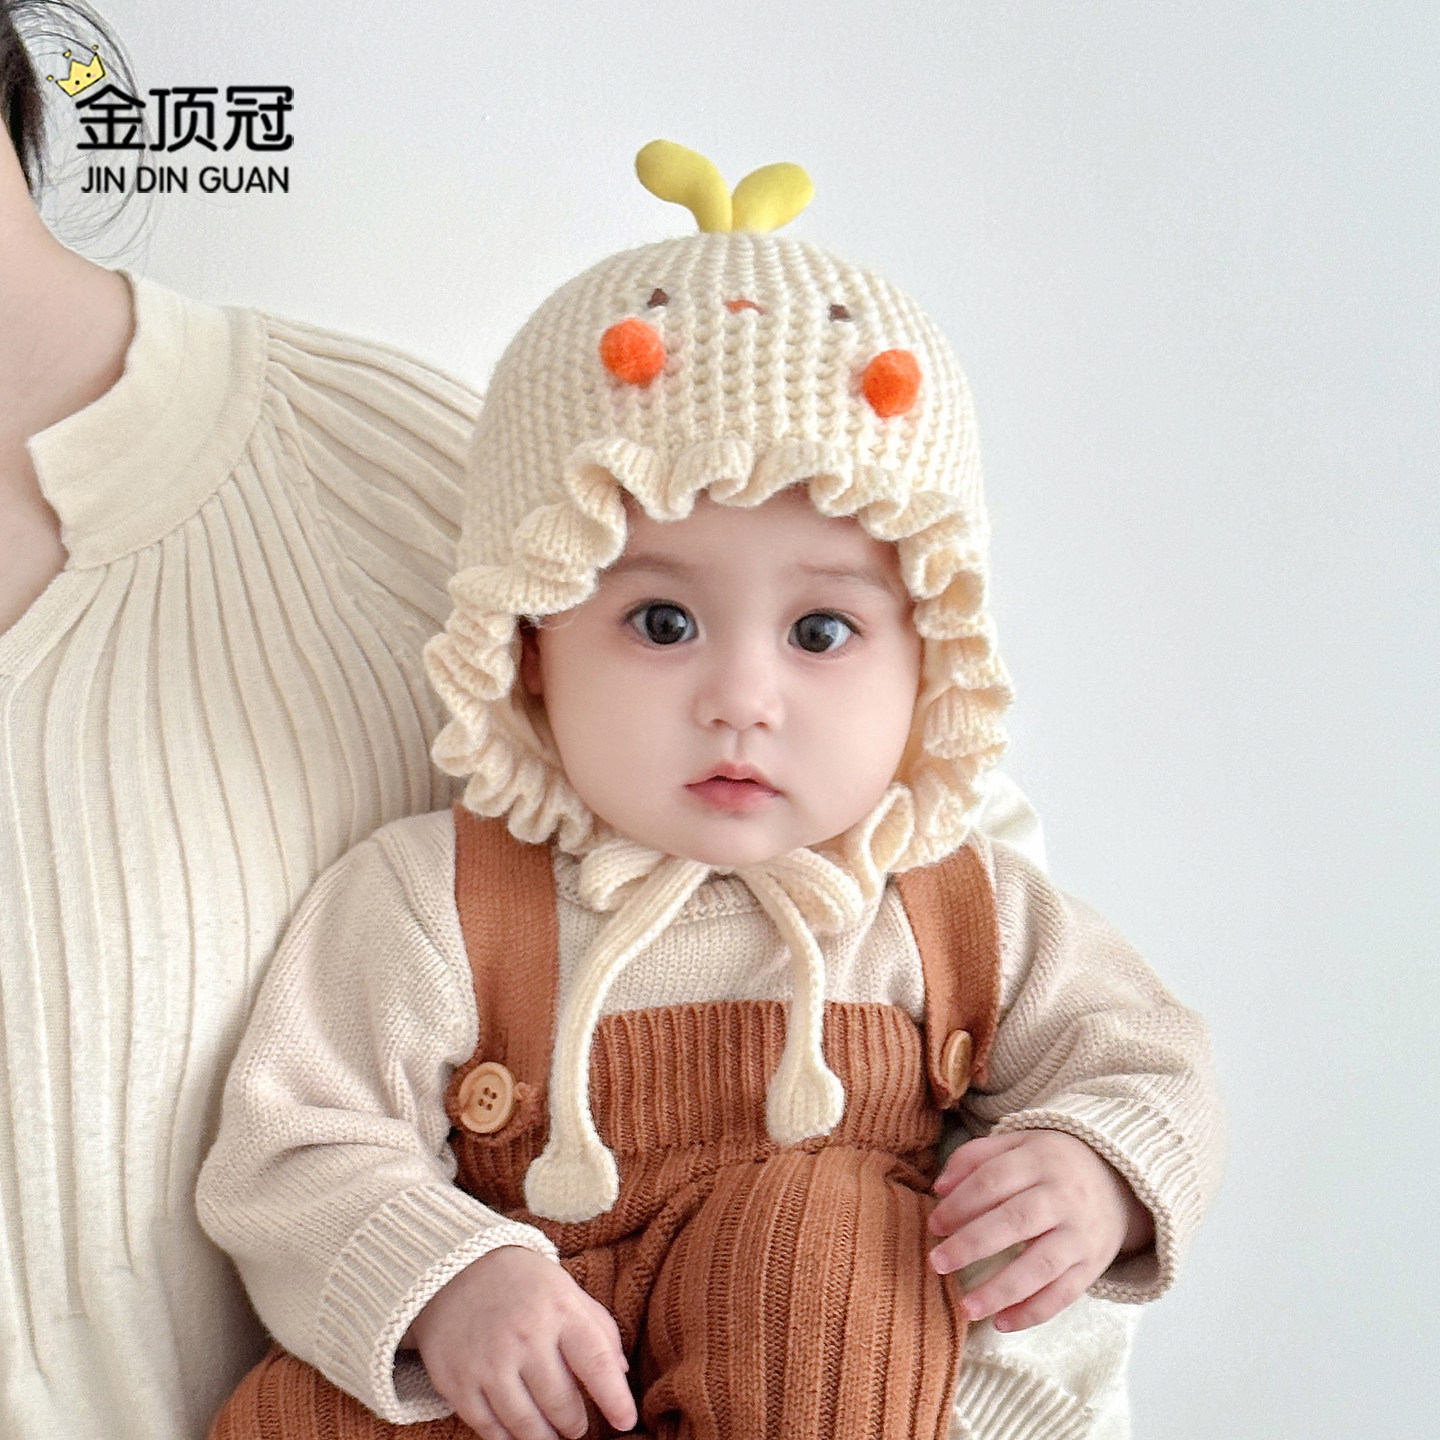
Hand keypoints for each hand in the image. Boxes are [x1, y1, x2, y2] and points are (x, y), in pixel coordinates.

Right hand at [406, 1246, 636, 1439]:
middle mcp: (525, 1335)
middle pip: (562, 1404)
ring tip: (553, 1435)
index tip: (625, 1420)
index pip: (596, 1363)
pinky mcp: (458, 1381)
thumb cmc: (525, 1285)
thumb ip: (599, 1329)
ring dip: (546, 1438)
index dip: (615, 1399)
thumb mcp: (567, 1291)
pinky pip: (490, 1429)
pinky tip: (519, 1432)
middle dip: (575, 1424)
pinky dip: (509, 1438)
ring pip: (527, 1425)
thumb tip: (622, 1374)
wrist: (456, 1269)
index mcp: (559, 1308)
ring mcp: (489, 1360)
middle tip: (577, 1427)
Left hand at [927, 1130, 1153, 1332]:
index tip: (934, 1225)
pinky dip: (1033, 1313)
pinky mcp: (1092, 1265)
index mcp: (1040, 1160)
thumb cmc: (1051, 1163)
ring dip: (1000, 1290)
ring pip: (1039, 1266)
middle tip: (937, 1263)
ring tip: (966, 1308)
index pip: (993, 1181)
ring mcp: (1080, 1234)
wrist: (1118, 1180)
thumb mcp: (1018, 1144)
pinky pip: (1063, 1294)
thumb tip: (940, 1189)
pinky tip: (1002, 1323)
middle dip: (971, 1245)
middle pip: (1014, 1222)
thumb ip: (976, 1157)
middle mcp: (1063, 1196)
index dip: (961, 1204)